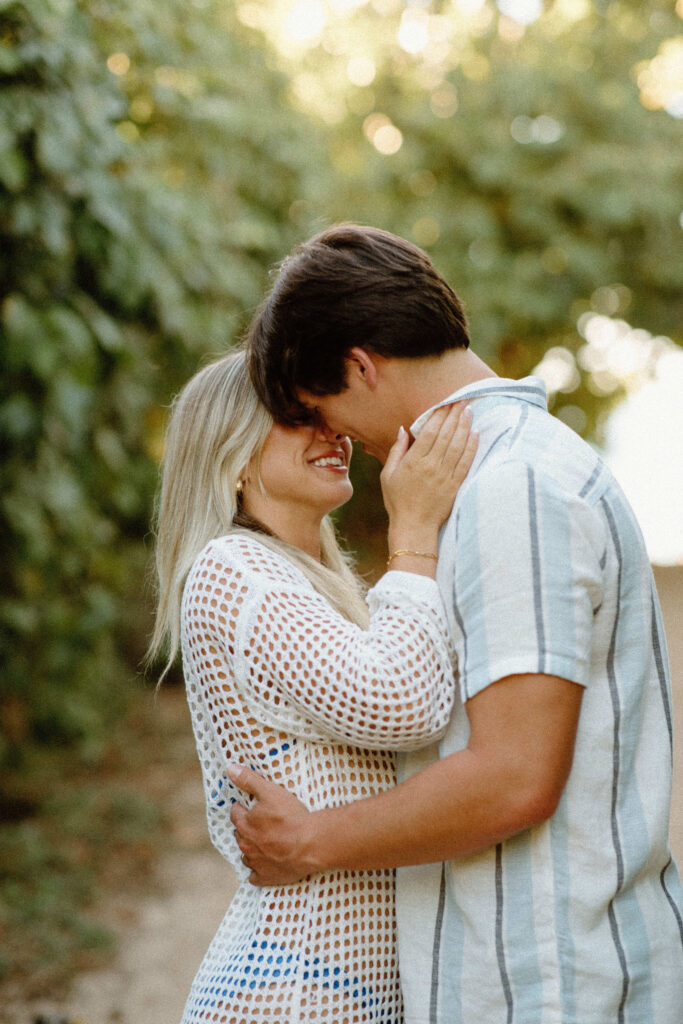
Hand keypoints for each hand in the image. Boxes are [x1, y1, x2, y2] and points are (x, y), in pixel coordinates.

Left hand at [228, 764, 315, 885]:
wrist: (309, 844)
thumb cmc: (290, 816)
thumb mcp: (269, 791)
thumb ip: (249, 779)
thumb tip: (230, 768)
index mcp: (245, 824)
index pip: (236, 813)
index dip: (241, 808)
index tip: (245, 805)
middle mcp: (246, 845)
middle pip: (240, 834)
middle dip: (245, 828)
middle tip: (256, 823)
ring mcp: (256, 863)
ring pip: (246, 855)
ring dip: (250, 849)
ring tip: (261, 843)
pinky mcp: (266, 877)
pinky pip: (255, 876)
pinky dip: (257, 871)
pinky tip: (263, 866)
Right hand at [381, 403, 476, 549]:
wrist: (414, 527)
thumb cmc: (397, 501)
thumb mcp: (388, 475)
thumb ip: (396, 451)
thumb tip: (403, 429)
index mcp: (413, 462)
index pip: (429, 432)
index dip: (439, 415)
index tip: (446, 403)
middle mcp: (430, 466)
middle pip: (445, 435)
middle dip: (454, 415)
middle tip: (462, 400)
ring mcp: (444, 476)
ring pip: (457, 446)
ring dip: (464, 426)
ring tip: (469, 411)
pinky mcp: (455, 486)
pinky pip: (465, 463)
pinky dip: (471, 447)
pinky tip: (475, 434)